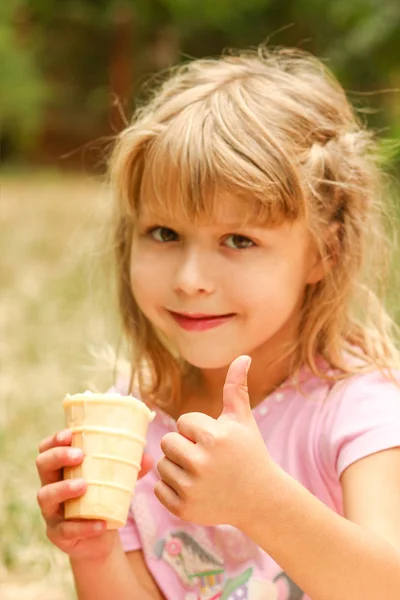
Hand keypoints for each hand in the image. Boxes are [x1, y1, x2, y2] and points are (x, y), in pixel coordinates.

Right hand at [36, 429, 152, 559]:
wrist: (100, 539)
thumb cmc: (103, 500)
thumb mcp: (115, 483)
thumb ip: (129, 470)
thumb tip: (147, 456)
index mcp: (61, 469)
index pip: (47, 449)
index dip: (55, 440)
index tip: (70, 434)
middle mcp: (50, 486)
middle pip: (43, 465)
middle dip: (59, 457)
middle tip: (79, 456)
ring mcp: (51, 511)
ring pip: (46, 496)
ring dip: (64, 488)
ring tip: (84, 485)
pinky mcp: (57, 534)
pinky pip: (65, 530)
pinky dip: (83, 526)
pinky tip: (100, 524)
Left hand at [154, 356, 275, 529]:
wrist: (261, 499)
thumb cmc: (249, 453)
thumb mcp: (243, 420)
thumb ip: (236, 388)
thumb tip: (243, 356)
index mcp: (214, 437)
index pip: (182, 422)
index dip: (197, 430)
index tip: (215, 442)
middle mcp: (202, 462)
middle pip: (167, 442)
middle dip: (184, 447)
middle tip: (207, 458)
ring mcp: (192, 488)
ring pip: (162, 465)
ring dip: (177, 467)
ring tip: (203, 474)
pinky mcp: (183, 509)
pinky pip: (159, 489)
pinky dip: (172, 489)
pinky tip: (196, 490)